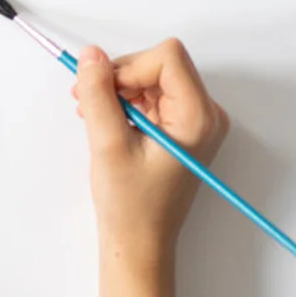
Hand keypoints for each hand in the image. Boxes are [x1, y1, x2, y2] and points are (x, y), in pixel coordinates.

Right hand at [72, 39, 228, 272]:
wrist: (139, 242)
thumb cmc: (130, 203)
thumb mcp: (108, 143)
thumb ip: (98, 93)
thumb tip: (91, 54)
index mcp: (199, 117)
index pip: (167, 57)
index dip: (129, 67)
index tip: (104, 93)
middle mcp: (206, 114)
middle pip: (159, 63)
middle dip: (120, 77)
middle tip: (89, 101)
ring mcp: (196, 120)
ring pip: (151, 75)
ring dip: (119, 89)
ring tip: (94, 115)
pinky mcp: (182, 127)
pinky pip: (152, 93)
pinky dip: (126, 100)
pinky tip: (108, 121)